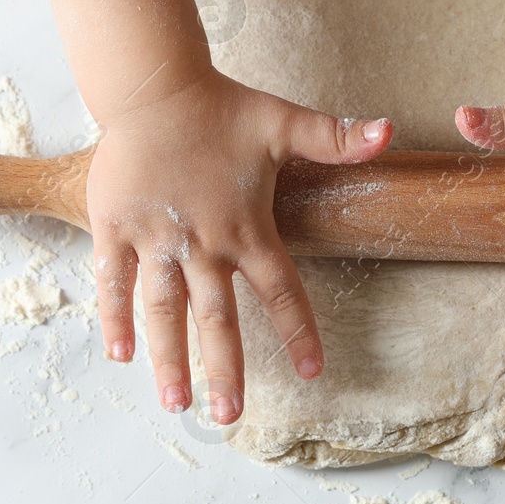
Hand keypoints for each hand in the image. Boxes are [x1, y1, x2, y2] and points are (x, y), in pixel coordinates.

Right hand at [90, 66, 391, 422]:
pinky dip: (116, 317)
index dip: (299, 331)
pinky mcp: (117, 227)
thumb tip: (389, 132)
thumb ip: (335, 137)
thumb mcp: (284, 122)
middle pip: (218, 318)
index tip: (312, 371)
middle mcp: (205, 243)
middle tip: (229, 416)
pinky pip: (114, 281)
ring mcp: (158, 239)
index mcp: (247, 228)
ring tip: (176, 402)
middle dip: (226, 369)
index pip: (282, 291)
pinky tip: (121, 355)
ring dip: (170, 358)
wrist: (155, 87)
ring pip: (165, 310)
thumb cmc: (222, 108)